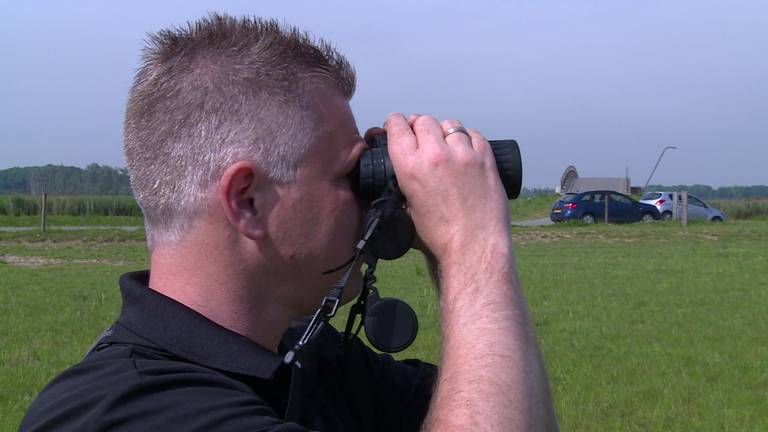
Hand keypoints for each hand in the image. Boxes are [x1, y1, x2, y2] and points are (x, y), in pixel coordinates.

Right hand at [384, 113, 509, 262]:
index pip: (398, 126)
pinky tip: (466, 152)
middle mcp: (435, 154)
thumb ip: (404, 182)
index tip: (398, 126)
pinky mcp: (485, 158)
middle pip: (424, 120)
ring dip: (445, 132)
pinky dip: (468, 139)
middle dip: (420, 127)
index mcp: (410, 167)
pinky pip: (474, 134)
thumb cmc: (440, 236)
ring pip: (450, 124)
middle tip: (423, 139)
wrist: (473, 247)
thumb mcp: (408, 208)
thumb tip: (406, 169)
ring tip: (447, 147)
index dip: (396, 123)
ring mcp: (463, 154)